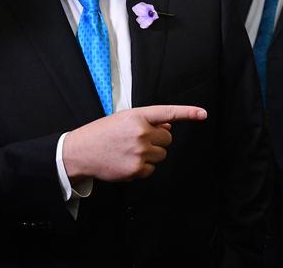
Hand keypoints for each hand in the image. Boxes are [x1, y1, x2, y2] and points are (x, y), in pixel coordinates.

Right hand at [63, 105, 206, 181]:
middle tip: (137, 140)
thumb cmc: (103, 133)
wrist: (79, 152)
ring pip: (162, 154)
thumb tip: (169, 126)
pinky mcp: (137, 169)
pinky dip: (143, 167)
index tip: (203, 114)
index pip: (168, 112)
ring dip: (151, 153)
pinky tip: (127, 161)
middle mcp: (141, 133)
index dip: (188, 113)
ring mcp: (140, 152)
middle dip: (158, 140)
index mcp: (138, 116)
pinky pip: (152, 169)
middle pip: (167, 139)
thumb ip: (148, 121)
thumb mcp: (124, 119)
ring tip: (130, 150)